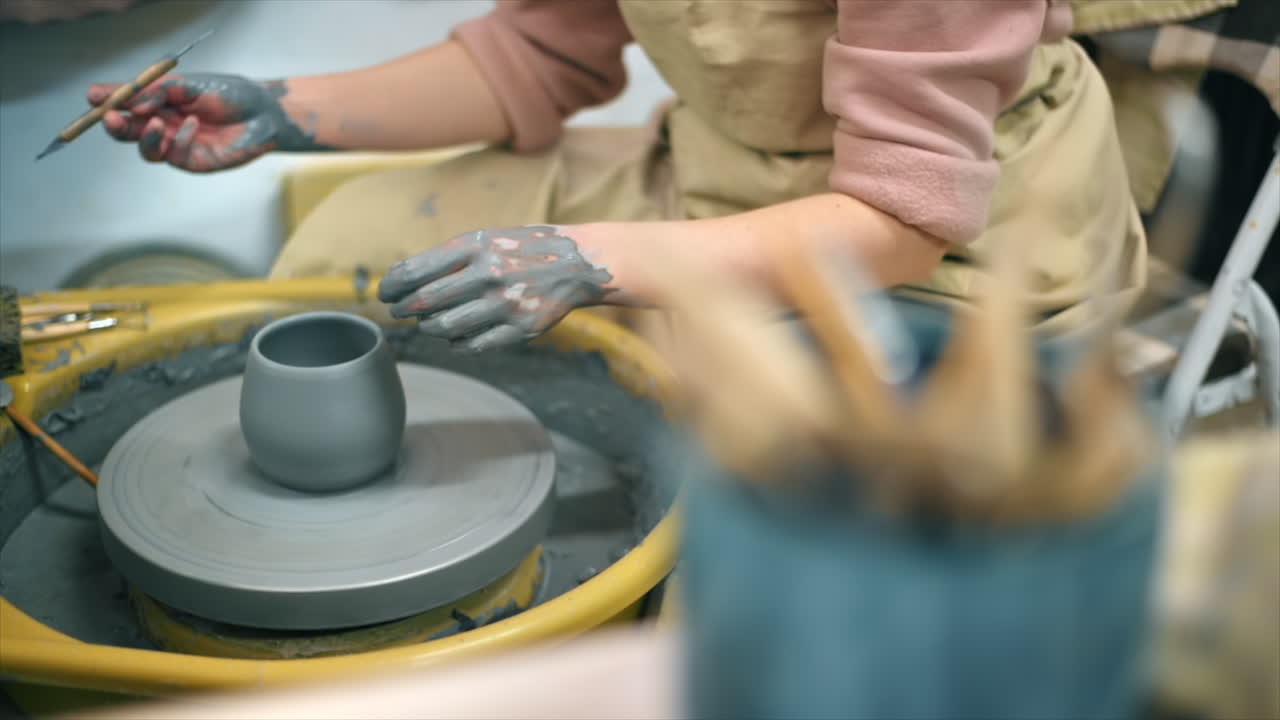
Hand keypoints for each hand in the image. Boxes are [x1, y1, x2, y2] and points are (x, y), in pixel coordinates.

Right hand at [86, 74, 325, 171]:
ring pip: (146, 150)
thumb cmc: (230, 95)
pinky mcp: (193, 161)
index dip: (108, 101)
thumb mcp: (192, 85)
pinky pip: (175, 155)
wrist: (264, 113)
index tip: (93, 95)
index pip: (125, 104)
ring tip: (155, 122)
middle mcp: (163, 125)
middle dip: (115, 126)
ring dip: (145, 137)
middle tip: (109, 117)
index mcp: (159, 102)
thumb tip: (134, 100)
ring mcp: (177, 146)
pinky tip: (192, 125)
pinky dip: (180, 139)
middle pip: (127, 132)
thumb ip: (162, 91)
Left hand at [379, 225, 614, 351]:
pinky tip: (456, 336)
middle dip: (404, 310)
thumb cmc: (523, 249)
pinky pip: (473, 344)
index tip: (385, 293)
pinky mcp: (520, 328)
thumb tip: (404, 279)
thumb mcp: (487, 238)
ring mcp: (504, 304)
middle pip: (425, 302)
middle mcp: (488, 274)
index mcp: (475, 246)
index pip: (416, 271)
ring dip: (429, 328)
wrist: (577, 263)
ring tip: (428, 323)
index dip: (393, 286)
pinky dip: (457, 343)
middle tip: (398, 312)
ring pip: (445, 327)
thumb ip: (451, 257)